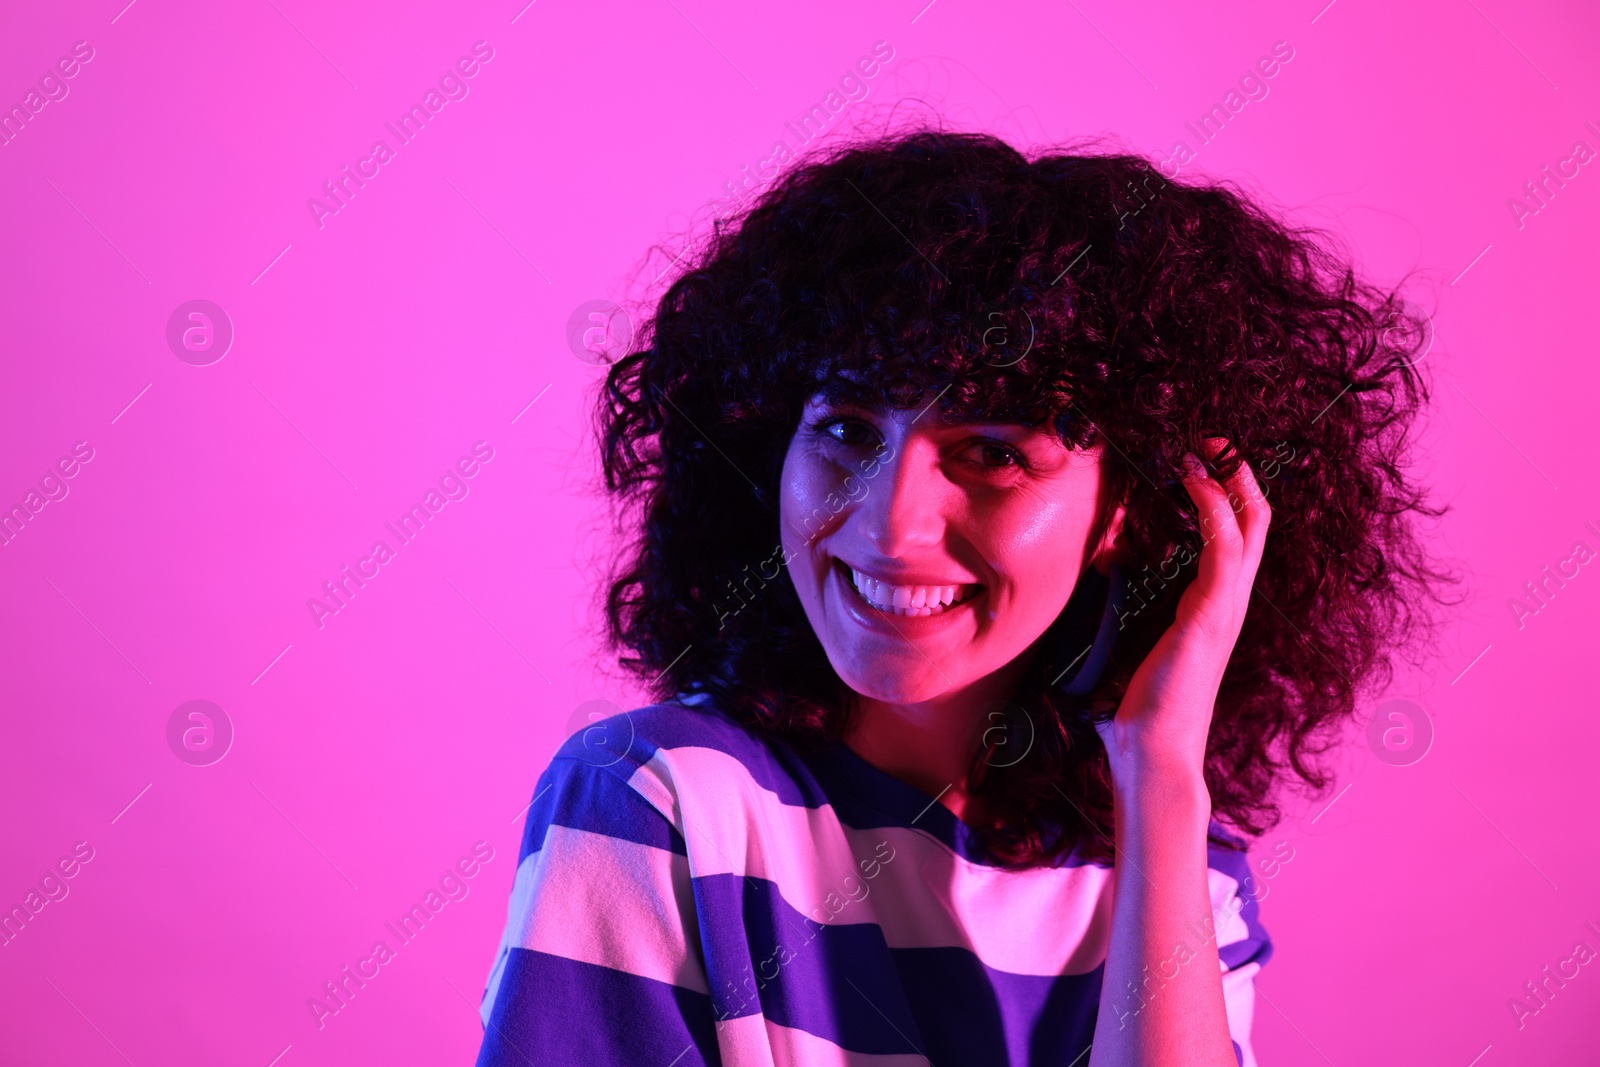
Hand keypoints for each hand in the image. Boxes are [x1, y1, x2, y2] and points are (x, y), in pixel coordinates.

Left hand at [1094, 438, 1270, 784]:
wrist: (1154, 749)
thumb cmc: (1144, 706)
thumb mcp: (1140, 646)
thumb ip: (1134, 618)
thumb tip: (1101, 591)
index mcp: (1215, 607)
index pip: (1239, 538)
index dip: (1229, 495)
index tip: (1201, 463)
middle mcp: (1230, 603)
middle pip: (1256, 523)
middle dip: (1239, 475)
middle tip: (1214, 441)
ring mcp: (1226, 608)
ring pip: (1249, 526)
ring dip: (1227, 481)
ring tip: (1202, 450)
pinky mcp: (1211, 615)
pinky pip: (1223, 548)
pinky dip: (1212, 509)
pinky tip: (1193, 484)